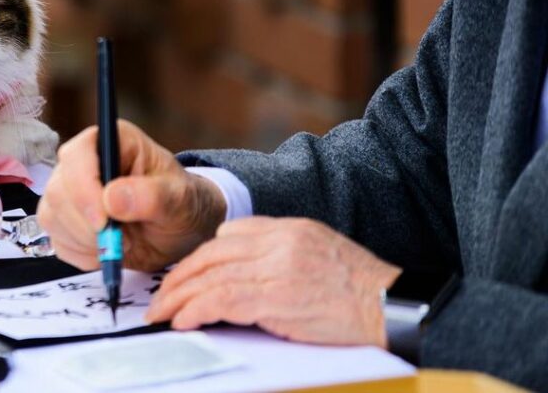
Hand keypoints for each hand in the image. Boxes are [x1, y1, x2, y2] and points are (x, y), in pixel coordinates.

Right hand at [36, 120, 225, 271]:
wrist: (178, 231)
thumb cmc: (181, 204)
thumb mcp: (179, 199)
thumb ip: (151, 196)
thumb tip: (112, 198)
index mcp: (112, 141)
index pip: (77, 156)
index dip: (84, 189)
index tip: (104, 221)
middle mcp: (84, 162)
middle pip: (58, 191)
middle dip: (87, 225)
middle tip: (123, 240)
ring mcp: (69, 191)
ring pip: (52, 217)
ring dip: (87, 241)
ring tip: (122, 243)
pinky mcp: (64, 220)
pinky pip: (58, 241)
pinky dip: (84, 254)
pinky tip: (109, 250)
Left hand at [145, 217, 401, 346]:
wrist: (392, 305)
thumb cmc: (358, 287)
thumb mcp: (316, 250)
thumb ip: (276, 250)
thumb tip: (233, 259)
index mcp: (286, 228)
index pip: (227, 236)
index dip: (198, 259)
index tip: (181, 277)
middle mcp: (277, 242)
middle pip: (210, 255)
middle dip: (178, 278)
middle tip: (158, 298)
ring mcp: (276, 268)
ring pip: (210, 277)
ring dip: (178, 298)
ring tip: (161, 314)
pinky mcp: (277, 298)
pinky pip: (223, 301)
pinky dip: (196, 310)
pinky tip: (182, 321)